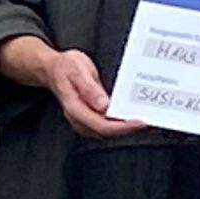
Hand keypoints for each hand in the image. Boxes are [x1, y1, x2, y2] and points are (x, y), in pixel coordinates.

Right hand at [0, 35, 147, 140]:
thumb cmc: (65, 67)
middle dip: (126, 129)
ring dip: (123, 128)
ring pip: (104, 131)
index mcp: (74, 107)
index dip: (121, 126)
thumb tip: (103, 105)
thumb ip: (89, 88)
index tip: (138, 122)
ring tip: (140, 120)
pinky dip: (117, 124)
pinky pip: (103, 126)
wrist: (52, 68)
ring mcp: (81, 119)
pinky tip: (127, 117)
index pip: (100, 124)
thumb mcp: (77, 69)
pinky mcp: (86, 117)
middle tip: (147, 121)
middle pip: (104, 132)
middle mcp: (77, 117)